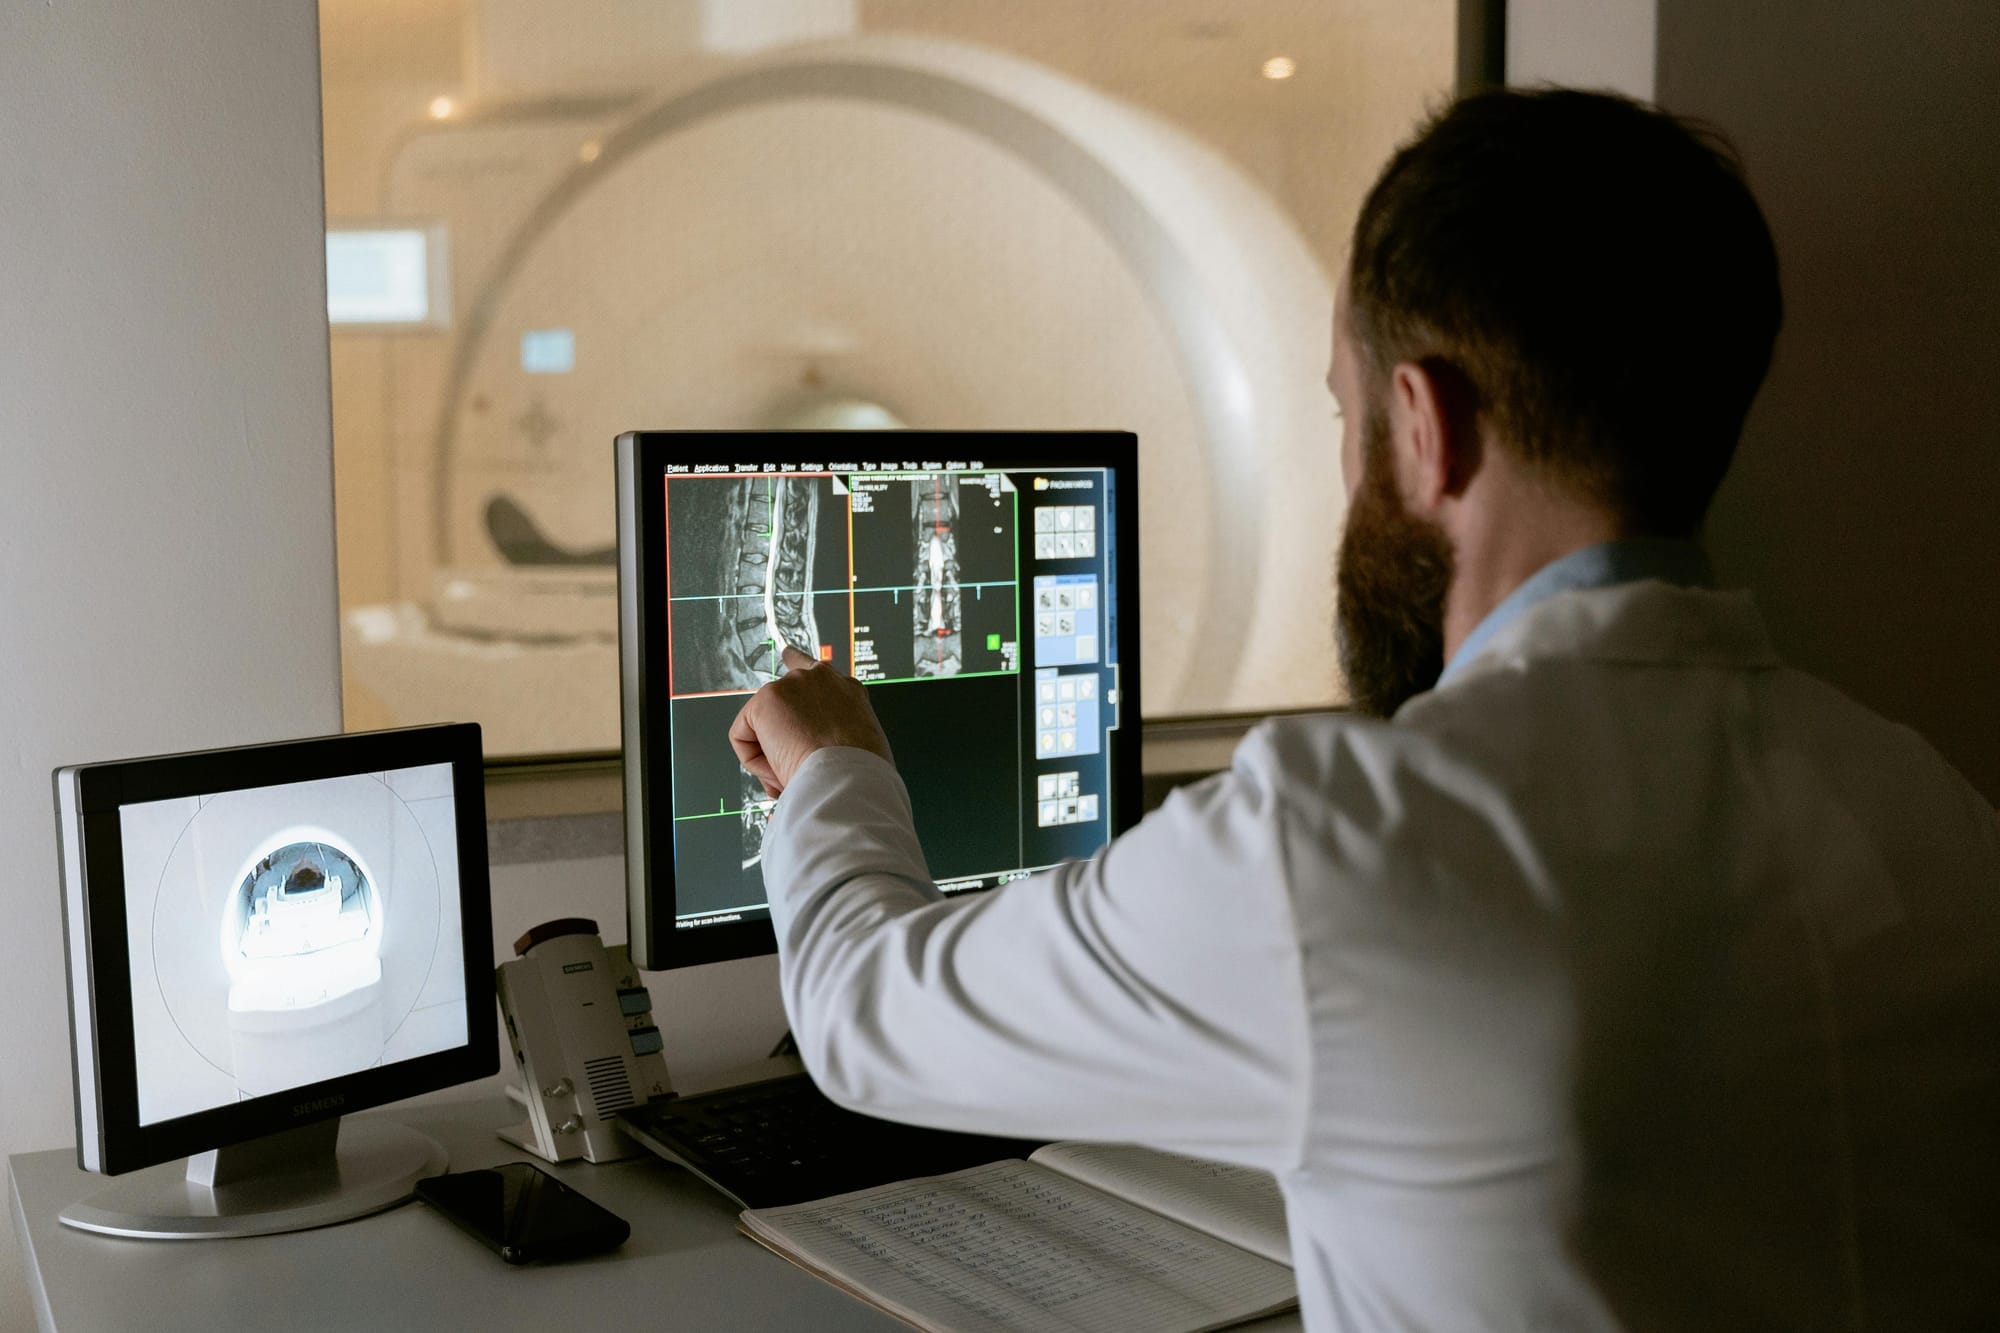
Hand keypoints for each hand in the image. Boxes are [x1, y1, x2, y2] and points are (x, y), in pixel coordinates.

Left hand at [729, 645, 892, 797]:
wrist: (849, 777)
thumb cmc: (858, 773)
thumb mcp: (857, 746)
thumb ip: (832, 735)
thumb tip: (799, 752)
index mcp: (848, 691)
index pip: (818, 672)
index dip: (800, 669)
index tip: (788, 655)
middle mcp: (820, 678)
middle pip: (782, 685)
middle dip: (777, 726)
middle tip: (788, 759)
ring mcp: (791, 685)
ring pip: (763, 726)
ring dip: (773, 756)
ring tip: (797, 772)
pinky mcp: (765, 700)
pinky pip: (743, 738)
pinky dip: (755, 763)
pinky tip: (779, 770)